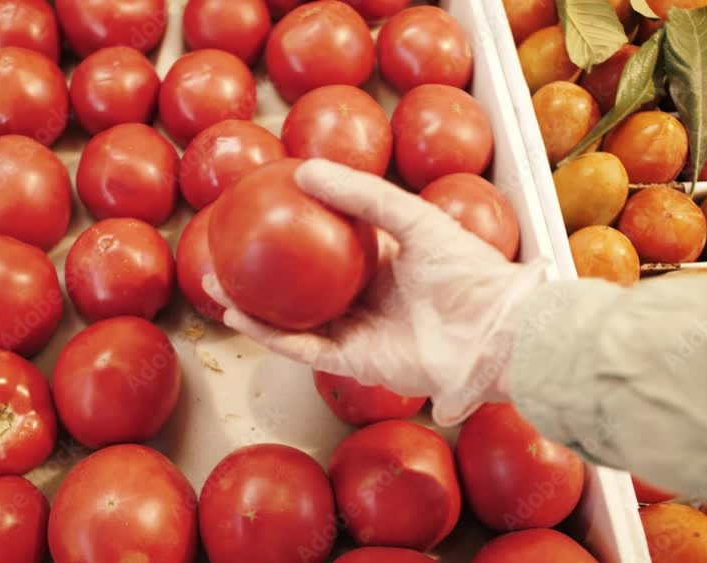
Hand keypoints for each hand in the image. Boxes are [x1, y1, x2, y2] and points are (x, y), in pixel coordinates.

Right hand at [203, 159, 546, 424]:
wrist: (492, 331)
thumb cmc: (466, 271)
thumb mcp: (412, 217)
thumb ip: (362, 195)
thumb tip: (305, 169)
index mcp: (381, 262)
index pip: (328, 241)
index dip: (295, 225)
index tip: (261, 205)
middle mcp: (364, 297)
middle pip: (301, 282)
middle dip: (262, 267)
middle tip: (227, 243)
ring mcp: (356, 330)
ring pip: (291, 318)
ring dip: (251, 302)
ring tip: (215, 280)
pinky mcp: (352, 361)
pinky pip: (300, 346)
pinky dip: (268, 332)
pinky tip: (237, 313)